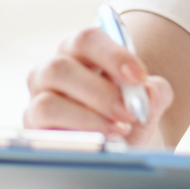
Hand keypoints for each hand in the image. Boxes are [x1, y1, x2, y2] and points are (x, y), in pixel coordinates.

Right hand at [24, 27, 173, 145]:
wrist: (123, 149)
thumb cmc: (130, 115)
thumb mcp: (149, 102)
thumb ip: (156, 92)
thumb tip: (148, 92)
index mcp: (81, 51)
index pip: (87, 39)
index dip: (113, 56)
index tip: (139, 77)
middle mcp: (53, 71)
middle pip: (60, 68)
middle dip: (99, 93)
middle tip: (131, 112)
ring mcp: (38, 100)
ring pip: (47, 104)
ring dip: (87, 118)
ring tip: (119, 130)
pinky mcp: (34, 131)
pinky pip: (43, 134)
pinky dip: (74, 138)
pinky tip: (99, 144)